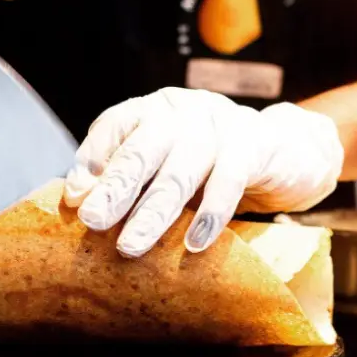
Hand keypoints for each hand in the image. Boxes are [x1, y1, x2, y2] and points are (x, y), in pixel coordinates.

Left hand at [63, 87, 343, 257]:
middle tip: (92, 221)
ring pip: (179, 170)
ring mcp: (217, 124)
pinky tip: (194, 244)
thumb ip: (123, 174)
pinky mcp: (252, 144)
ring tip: (130, 246)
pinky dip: (210, 214)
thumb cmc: (206, 162)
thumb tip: (76, 196)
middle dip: (115, 188)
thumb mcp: (162, 164)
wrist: (282, 149)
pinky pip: (228, 180)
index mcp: (151, 110)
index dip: (91, 161)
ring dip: (153, 212)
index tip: (74, 200)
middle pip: (141, 149)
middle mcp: (180, 111)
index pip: (113, 126)